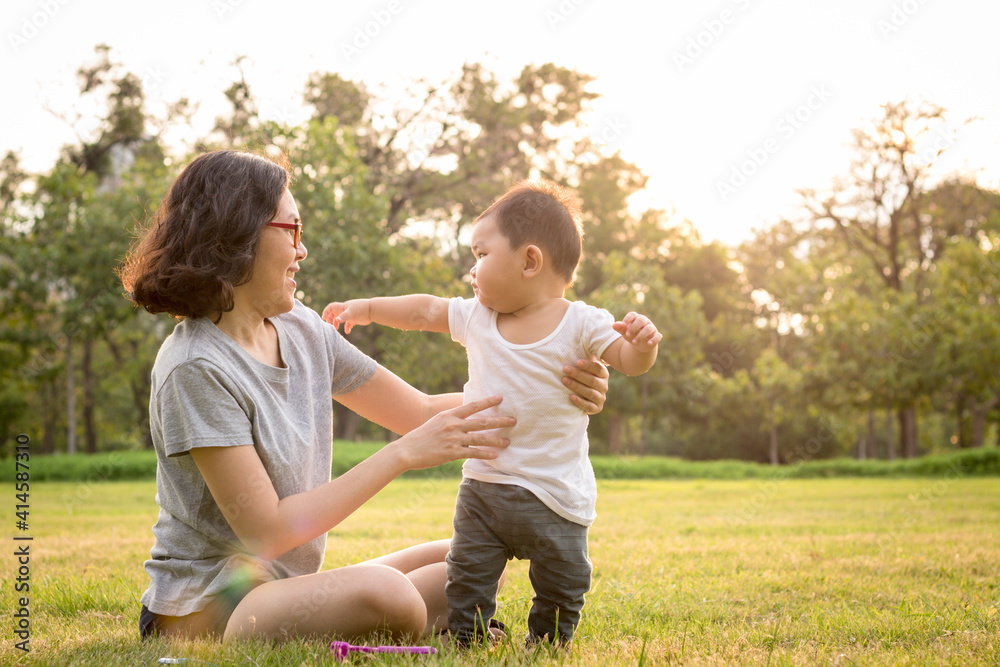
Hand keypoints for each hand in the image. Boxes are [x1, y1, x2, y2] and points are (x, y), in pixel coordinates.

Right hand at [322, 299, 370, 333]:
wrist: (372, 310)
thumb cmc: (361, 309)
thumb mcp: (351, 312)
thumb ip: (344, 316)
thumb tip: (337, 320)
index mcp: (342, 307)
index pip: (331, 307)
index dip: (326, 312)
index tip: (324, 319)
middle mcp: (345, 311)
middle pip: (334, 314)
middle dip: (330, 319)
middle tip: (329, 325)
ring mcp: (349, 315)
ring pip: (340, 319)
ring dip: (337, 324)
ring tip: (336, 329)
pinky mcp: (354, 320)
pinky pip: (348, 324)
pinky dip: (347, 328)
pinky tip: (348, 332)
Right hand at [392, 395, 513, 469]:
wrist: (406, 450)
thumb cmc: (421, 437)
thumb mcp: (436, 422)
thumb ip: (451, 421)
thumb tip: (465, 421)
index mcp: (449, 415)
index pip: (473, 405)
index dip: (488, 401)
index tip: (500, 398)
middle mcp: (453, 425)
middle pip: (482, 421)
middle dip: (500, 421)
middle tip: (513, 420)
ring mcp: (453, 439)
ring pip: (481, 438)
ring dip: (496, 439)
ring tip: (508, 441)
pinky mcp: (452, 452)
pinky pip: (473, 452)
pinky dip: (485, 454)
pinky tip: (495, 455)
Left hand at [562, 355, 609, 414]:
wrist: (585, 396)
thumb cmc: (582, 376)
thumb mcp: (584, 367)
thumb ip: (583, 357)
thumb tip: (577, 339)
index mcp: (603, 374)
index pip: (598, 368)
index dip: (588, 365)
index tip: (577, 361)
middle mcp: (604, 386)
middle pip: (592, 380)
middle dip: (577, 374)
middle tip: (565, 369)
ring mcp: (601, 398)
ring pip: (590, 392)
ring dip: (576, 386)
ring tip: (564, 380)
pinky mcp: (597, 408)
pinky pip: (589, 406)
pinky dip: (580, 402)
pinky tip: (570, 397)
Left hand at [613, 312, 661, 347]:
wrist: (640, 344)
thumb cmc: (631, 335)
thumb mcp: (625, 332)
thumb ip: (620, 328)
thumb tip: (613, 325)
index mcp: (636, 318)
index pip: (633, 315)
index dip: (628, 319)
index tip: (623, 326)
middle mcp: (645, 321)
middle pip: (641, 320)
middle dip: (634, 327)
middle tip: (627, 335)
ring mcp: (652, 328)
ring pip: (648, 329)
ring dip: (641, 335)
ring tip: (633, 342)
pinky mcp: (656, 336)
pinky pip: (657, 336)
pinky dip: (654, 339)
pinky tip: (649, 343)